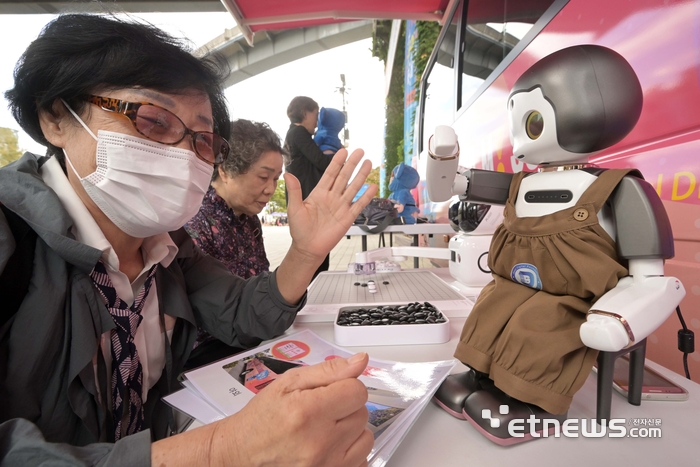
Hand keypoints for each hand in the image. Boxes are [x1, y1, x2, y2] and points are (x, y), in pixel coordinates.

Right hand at [210, 353, 372, 466]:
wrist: (244, 453)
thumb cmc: (263, 418)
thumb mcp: (289, 383)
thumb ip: (328, 371)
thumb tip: (361, 361)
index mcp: (309, 411)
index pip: (357, 390)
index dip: (345, 385)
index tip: (330, 391)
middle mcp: (320, 441)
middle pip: (362, 412)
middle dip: (345, 407)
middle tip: (322, 410)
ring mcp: (328, 463)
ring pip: (366, 437)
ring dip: (351, 430)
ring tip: (327, 428)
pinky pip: (361, 459)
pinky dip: (350, 450)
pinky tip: (331, 445)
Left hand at [285, 148, 377, 262]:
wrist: (308, 248)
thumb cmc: (299, 229)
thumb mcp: (295, 208)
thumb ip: (295, 191)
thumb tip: (287, 174)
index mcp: (319, 193)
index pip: (330, 174)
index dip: (337, 163)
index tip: (343, 151)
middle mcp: (332, 197)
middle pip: (344, 177)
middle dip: (352, 164)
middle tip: (360, 151)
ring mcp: (341, 207)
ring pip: (353, 188)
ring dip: (361, 176)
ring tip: (368, 163)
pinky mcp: (347, 218)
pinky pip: (358, 205)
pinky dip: (365, 197)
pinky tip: (372, 187)